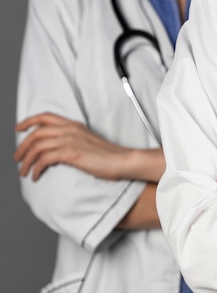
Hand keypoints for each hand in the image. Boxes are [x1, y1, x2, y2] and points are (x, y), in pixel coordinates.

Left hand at [15, 112, 164, 181]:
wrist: (123, 160)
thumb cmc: (110, 156)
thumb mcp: (89, 141)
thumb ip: (74, 140)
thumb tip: (60, 149)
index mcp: (74, 125)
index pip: (45, 117)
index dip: (28, 121)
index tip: (19, 129)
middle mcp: (69, 130)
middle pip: (36, 133)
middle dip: (22, 146)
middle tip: (17, 158)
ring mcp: (70, 140)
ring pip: (37, 146)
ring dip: (26, 160)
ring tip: (23, 171)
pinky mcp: (71, 153)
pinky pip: (44, 159)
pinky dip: (36, 168)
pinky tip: (36, 175)